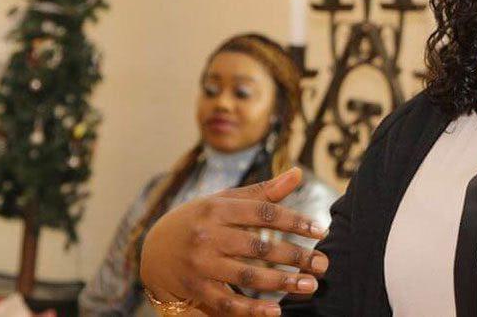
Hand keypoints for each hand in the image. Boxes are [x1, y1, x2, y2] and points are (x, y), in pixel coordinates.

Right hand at [140, 167, 328, 315]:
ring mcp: (201, 264)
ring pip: (248, 276)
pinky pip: (227, 302)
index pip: (264, 213)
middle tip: (324, 264)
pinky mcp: (196, 288)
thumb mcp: (225, 200)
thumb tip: (297, 173)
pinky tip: (276, 311)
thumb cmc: (199, 220)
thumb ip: (263, 192)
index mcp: (219, 208)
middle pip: (260, 247)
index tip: (320, 231)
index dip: (294, 221)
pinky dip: (252, 309)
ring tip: (309, 285)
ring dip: (282, 283)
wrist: (152, 249)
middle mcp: (209, 235)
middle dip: (295, 256)